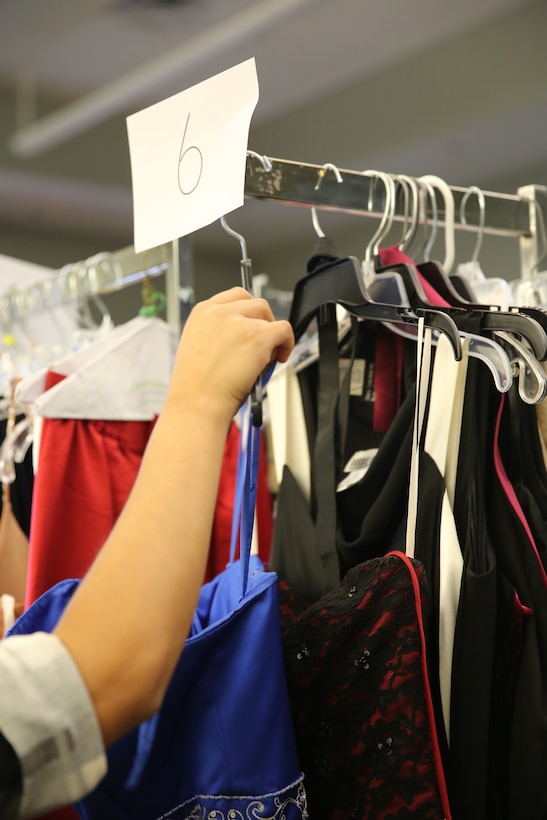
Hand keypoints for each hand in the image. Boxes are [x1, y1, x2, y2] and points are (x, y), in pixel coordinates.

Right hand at [167, 287, 293, 422]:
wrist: (197, 404)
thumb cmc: (196, 387)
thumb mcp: (198, 347)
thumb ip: (219, 333)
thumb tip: (243, 334)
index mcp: (202, 312)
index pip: (235, 296)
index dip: (248, 311)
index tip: (254, 323)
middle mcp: (220, 312)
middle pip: (255, 302)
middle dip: (263, 320)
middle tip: (264, 341)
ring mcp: (240, 323)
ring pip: (269, 318)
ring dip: (272, 336)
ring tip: (265, 358)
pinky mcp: (258, 337)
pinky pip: (284, 330)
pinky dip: (287, 343)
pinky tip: (279, 358)